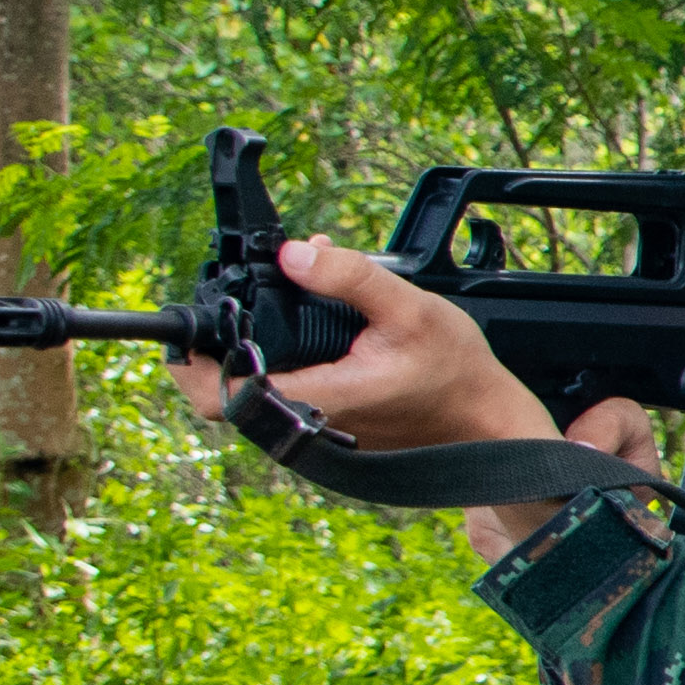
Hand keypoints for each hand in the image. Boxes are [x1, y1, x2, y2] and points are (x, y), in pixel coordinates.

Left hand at [170, 235, 557, 451]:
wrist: (489, 420)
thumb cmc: (457, 369)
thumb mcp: (409, 307)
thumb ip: (349, 279)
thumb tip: (293, 253)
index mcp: (320, 396)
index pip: (221, 395)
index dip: (194, 362)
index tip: (198, 323)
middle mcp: (309, 421)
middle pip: (224, 394)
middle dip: (222, 345)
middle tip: (232, 305)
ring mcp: (316, 431)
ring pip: (252, 396)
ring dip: (251, 352)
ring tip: (276, 308)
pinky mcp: (327, 429)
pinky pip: (281, 398)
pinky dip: (278, 364)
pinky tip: (302, 333)